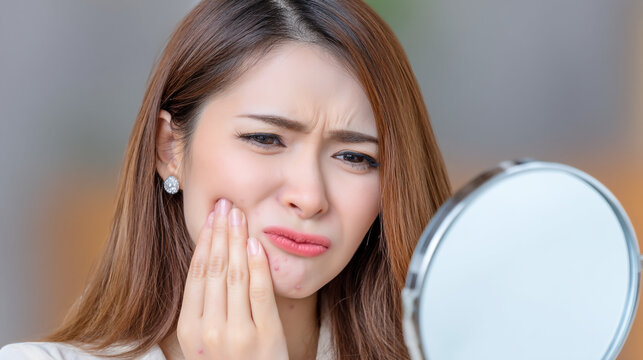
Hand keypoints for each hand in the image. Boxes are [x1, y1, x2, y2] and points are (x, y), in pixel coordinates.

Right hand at [177, 198, 288, 359]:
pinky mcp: (264, 336)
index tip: (210, 217)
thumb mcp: (207, 340)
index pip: (196, 274)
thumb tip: (209, 260)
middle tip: (225, 204)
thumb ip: (205, 307)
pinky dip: (257, 264)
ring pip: (234, 275)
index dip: (203, 242)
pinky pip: (259, 292)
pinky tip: (256, 243)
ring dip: (237, 240)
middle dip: (219, 232)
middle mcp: (209, 331)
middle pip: (214, 269)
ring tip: (239, 214)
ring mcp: (237, 334)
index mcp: (189, 330)